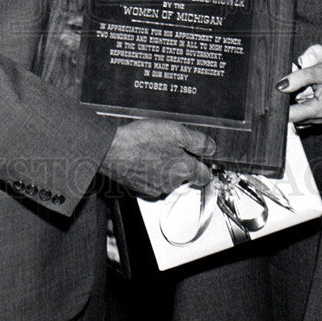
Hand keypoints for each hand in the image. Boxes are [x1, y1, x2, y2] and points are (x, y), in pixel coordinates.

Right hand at [100, 119, 215, 197]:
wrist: (110, 150)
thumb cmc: (141, 139)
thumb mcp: (175, 132)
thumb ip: (197, 141)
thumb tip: (211, 148)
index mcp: (183, 170)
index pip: (204, 176)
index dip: (205, 165)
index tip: (202, 158)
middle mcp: (171, 184)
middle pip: (184, 177)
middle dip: (181, 164)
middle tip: (171, 146)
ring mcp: (153, 189)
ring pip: (167, 179)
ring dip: (164, 167)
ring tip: (153, 149)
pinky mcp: (138, 188)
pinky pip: (150, 181)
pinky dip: (149, 171)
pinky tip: (141, 157)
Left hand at [276, 52, 321, 125]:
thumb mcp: (316, 72)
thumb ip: (297, 79)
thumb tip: (279, 86)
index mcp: (318, 110)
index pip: (290, 116)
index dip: (278, 109)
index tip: (268, 100)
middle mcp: (318, 118)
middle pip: (292, 117)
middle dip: (282, 106)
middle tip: (271, 93)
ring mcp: (319, 116)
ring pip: (296, 115)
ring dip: (289, 105)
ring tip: (282, 91)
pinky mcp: (319, 112)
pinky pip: (302, 112)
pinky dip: (296, 104)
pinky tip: (292, 93)